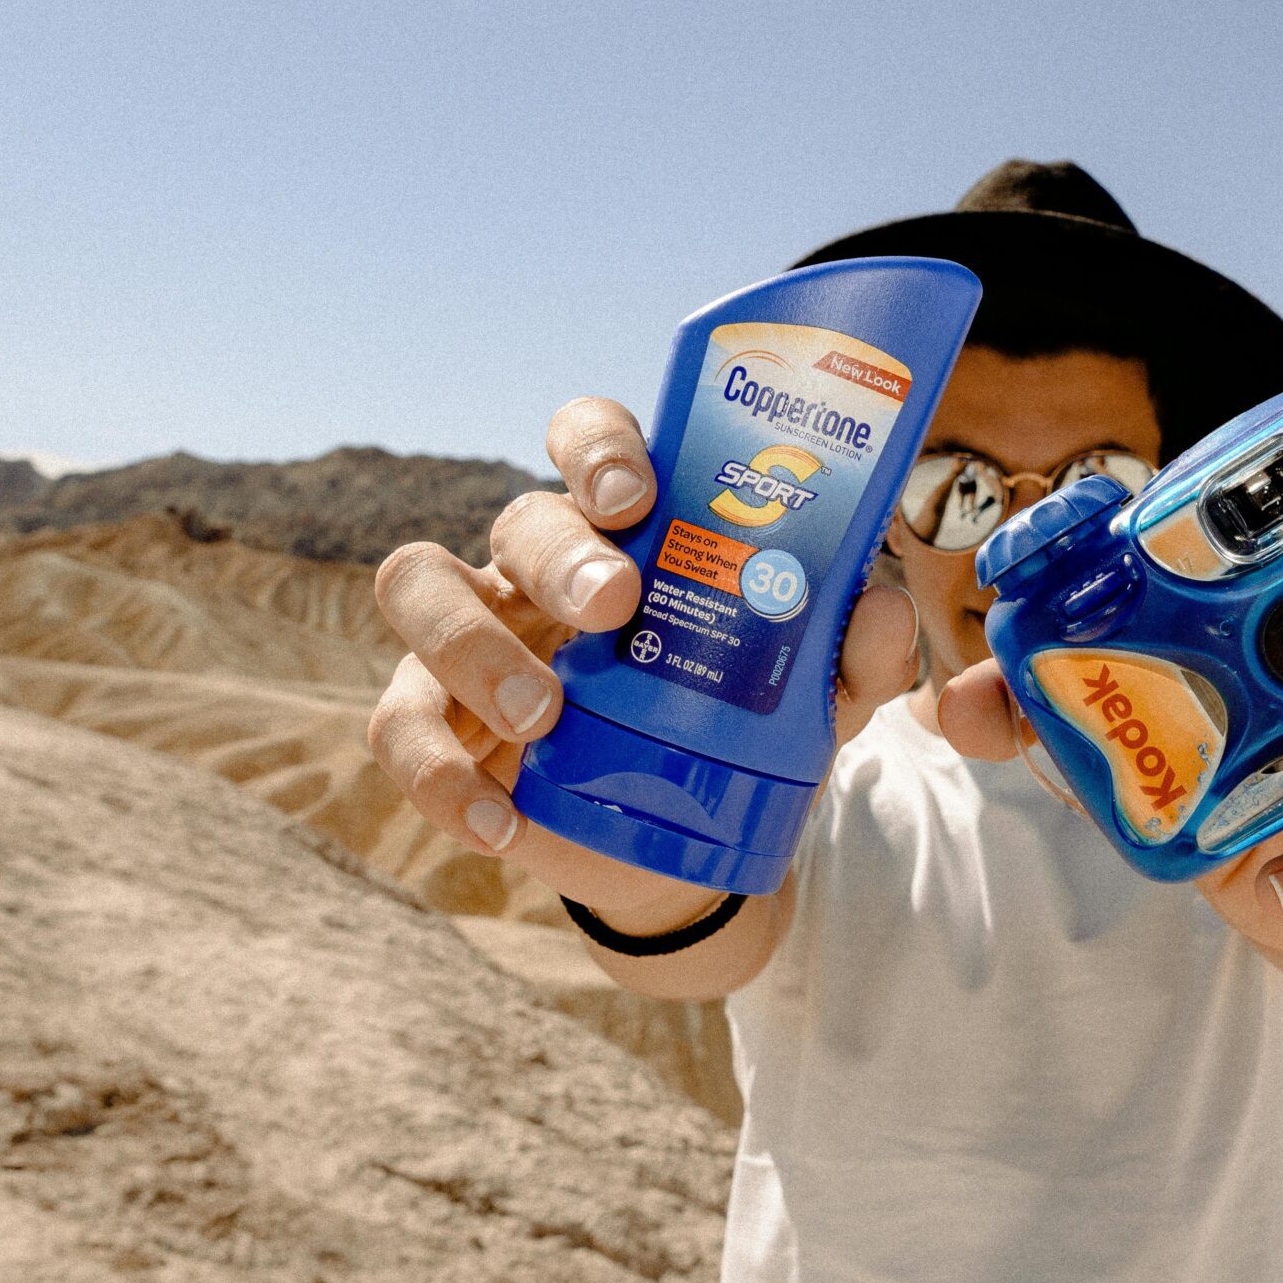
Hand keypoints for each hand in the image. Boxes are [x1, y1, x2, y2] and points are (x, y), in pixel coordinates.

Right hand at [366, 396, 921, 933]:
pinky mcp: (433, 716)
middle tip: (613, 606)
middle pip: (516, 515)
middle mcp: (537, 564)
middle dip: (559, 553)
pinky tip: (502, 822)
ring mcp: (472, 633)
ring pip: (419, 587)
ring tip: (546, 716)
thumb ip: (853, 653)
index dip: (599, 447)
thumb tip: (882, 612)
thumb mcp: (812, 696)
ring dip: (475, 646)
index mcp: (625, 531)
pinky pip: (399, 724)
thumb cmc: (731, 726)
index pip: (590, 442)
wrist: (673, 841)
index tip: (637, 494)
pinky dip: (442, 777)